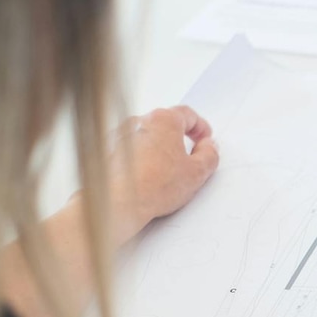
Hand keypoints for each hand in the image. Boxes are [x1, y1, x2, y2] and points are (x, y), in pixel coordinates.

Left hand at [110, 106, 220, 242]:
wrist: (118, 201)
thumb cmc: (153, 186)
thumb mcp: (196, 173)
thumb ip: (209, 155)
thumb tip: (209, 147)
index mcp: (164, 120)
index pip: (188, 115)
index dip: (201, 127)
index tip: (204, 140)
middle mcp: (139, 121)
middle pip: (165, 124)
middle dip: (178, 138)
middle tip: (187, 157)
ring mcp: (120, 134)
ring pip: (146, 136)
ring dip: (157, 148)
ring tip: (164, 171)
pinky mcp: (107, 149)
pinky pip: (129, 148)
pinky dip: (139, 157)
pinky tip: (144, 175)